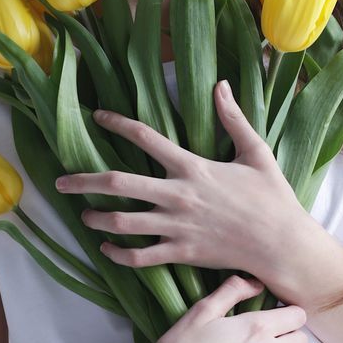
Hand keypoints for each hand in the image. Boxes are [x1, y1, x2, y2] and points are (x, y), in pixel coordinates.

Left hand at [55, 79, 308, 288]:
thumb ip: (233, 118)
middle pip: (119, 183)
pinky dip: (118, 255)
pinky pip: (140, 257)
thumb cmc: (271, 196)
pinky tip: (107, 250)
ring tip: (83, 215)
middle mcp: (178, 195)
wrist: (281, 243)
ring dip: (96, 219)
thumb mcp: (255, 151)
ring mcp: (176, 227)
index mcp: (193, 166)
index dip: (118, 124)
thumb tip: (220, 85)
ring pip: (123, 222)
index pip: (146, 138)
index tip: (98, 117)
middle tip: (61, 181)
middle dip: (84, 181)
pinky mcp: (181, 253)